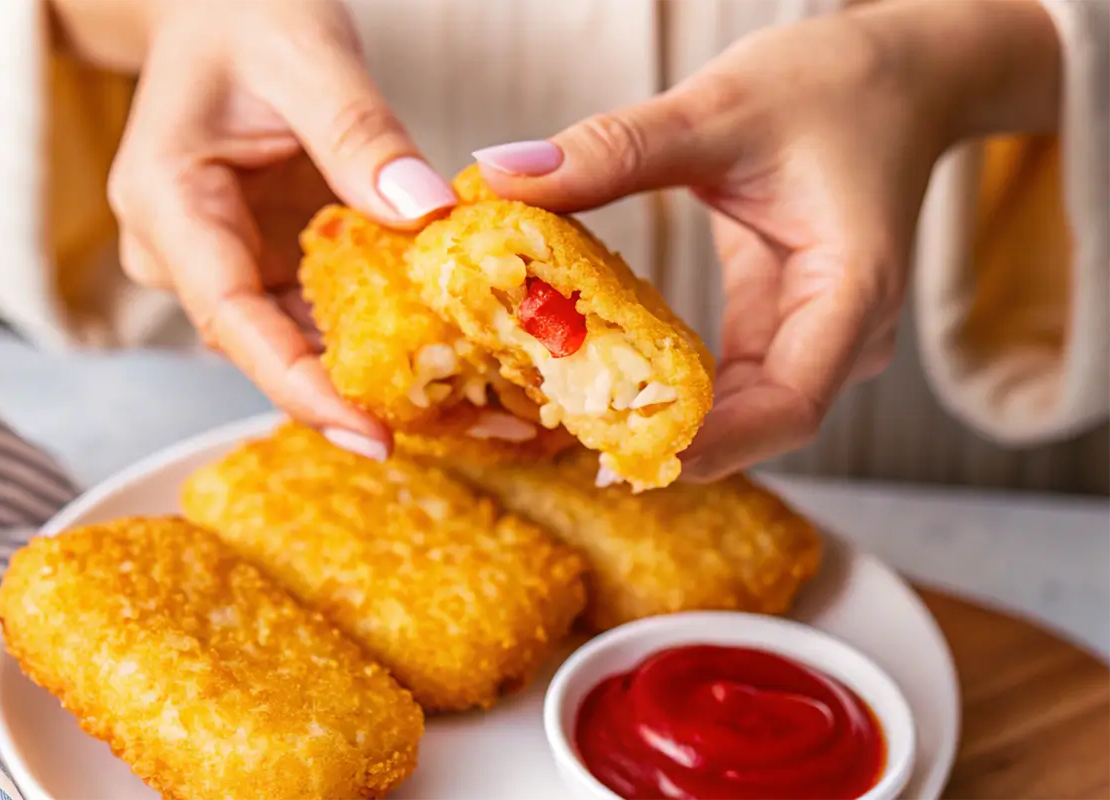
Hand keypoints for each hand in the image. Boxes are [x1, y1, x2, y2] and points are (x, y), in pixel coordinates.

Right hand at [80, 0, 457, 458]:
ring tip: (476, 411)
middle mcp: (187, 251)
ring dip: (381, 376)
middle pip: (269, 348)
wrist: (219, 7)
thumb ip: (360, 134)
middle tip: (466, 432)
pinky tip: (451, 355)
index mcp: (168, 201)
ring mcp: (229, 261)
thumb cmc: (246, 14)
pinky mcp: (267, 261)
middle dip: (360, 397)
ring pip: (299, 342)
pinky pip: (320, 314)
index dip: (300, 386)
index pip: (231, 316)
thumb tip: (427, 215)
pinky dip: (381, 335)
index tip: (371, 435)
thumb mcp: (307, 54)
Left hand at [471, 0, 1059, 480]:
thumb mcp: (719, 109)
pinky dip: (672, 384)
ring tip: (580, 422)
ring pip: (743, 411)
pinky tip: (611, 385)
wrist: (893, 78)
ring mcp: (816, 335)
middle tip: (577, 443)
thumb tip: (503, 176)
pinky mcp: (782, 324)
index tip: (627, 455)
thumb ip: (615, 149)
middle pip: (761, 421)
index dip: (713, 445)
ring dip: (668, 419)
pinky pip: (729, 379)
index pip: (790, 406)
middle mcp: (844, 332)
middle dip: (672, 438)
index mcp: (855, 289)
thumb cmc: (832, 86)